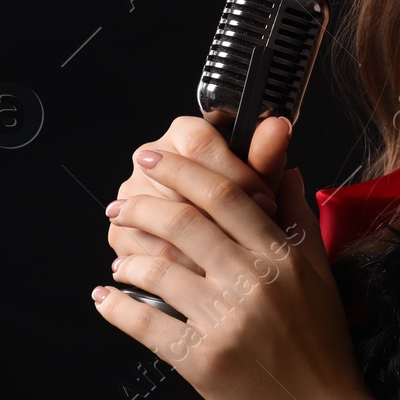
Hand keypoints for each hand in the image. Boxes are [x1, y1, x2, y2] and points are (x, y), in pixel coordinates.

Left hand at [95, 147, 386, 399]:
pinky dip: (118, 308)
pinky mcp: (203, 361)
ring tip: (121, 258)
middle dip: (142, 207)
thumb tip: (289, 173)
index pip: (227, 194)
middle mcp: (255, 283)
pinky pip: (146, 324)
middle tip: (122, 204)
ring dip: (128, 258)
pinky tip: (107, 299)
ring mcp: (227, 322)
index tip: (156, 161)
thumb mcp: (321, 277)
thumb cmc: (321, 350)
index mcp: (284, 257)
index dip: (184, 171)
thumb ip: (300, 220)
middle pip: (184, 223)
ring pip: (159, 270)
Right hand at [108, 115, 291, 274]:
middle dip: (222, 214)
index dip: (237, 173)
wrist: (217, 245)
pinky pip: (148, 251)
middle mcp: (151, 157)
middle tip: (252, 233)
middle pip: (181, 183)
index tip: (265, 199)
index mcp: (183, 134)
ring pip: (164, 221)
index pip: (200, 143)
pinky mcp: (121, 230)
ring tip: (232, 257)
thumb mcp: (259, 184)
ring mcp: (130, 193)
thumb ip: (266, 157)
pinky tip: (206, 272)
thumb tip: (278, 127)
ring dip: (202, 245)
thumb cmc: (242, 206)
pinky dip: (180, 266)